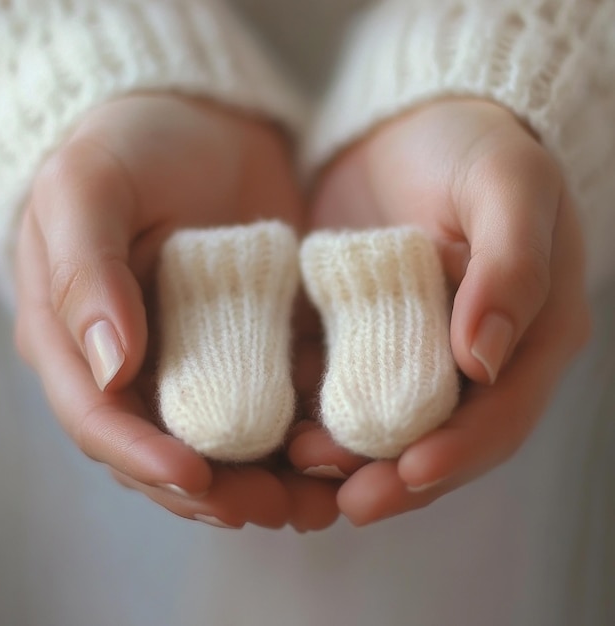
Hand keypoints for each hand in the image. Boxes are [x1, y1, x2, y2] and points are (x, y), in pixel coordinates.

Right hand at [14, 94, 338, 530]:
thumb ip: (87, 274)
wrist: (202, 121)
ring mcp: (194, 358)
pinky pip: (273, 400)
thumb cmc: (132, 143)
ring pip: (224, 440)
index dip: (144, 458)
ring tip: (319, 499)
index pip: (100, 419)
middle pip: (167, 449)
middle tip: (276, 508)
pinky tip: (340, 447)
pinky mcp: (249, 343)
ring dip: (268, 477)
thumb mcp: (91, 189)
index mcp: (76, 338)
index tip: (198, 479)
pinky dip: (302, 431)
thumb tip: (108, 369)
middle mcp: (135, 363)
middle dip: (218, 490)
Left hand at [289, 99, 590, 524]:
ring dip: (345, 453)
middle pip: (440, 438)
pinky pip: (340, 383)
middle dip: (393, 475)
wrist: (414, 127)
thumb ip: (512, 266)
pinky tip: (280, 419)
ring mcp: (415, 352)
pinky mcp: (364, 335)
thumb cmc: (473, 146)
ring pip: (385, 423)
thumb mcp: (508, 187)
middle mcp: (474, 359)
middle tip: (342, 500)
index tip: (406, 475)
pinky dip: (313, 408)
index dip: (457, 453)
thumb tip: (484, 359)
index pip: (500, 416)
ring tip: (298, 466)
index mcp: (528, 336)